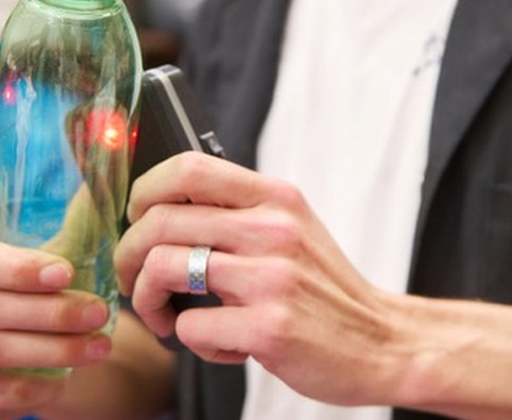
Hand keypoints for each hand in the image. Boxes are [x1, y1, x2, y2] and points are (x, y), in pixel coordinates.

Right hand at [0, 236, 113, 419]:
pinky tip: (67, 378)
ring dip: (51, 350)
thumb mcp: (54, 254)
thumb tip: (93, 187)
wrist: (35, 337)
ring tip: (99, 346)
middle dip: (48, 313)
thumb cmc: (42, 287)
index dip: (17, 269)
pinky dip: (31, 388)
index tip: (65, 273)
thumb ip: (70, 226)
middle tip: (98, 312)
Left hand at [116, 152, 399, 405]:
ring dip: (148, 299)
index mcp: (275, 199)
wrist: (382, 343)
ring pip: (163, 269)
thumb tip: (163, 207)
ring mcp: (272, 278)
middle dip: (128, 255)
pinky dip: (192, 341)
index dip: (144, 191)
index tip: (137, 219)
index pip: (188, 167)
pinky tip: (221, 345)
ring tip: (166, 316)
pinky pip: (191, 326)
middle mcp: (273, 229)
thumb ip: (240, 213)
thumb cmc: (324, 291)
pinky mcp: (269, 327)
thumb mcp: (292, 230)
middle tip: (134, 279)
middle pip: (160, 220)